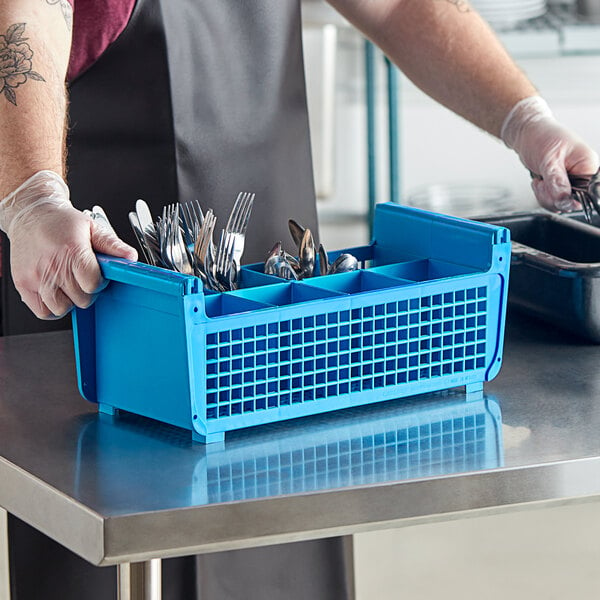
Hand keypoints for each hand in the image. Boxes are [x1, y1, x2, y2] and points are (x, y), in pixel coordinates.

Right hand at [0, 170, 136, 318]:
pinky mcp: (23, 284)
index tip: (96, 275)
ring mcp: (36, 277)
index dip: (99, 282)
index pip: (93, 284)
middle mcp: (53, 266)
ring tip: (68, 284)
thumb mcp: (92, 228)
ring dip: (69, 301)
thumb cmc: (62, 222)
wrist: (31, 214)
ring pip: (62, 308)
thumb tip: (130, 257)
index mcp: (72, 251)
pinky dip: (51, 307)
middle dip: (86, 291)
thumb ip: (113, 245)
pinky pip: (43, 311)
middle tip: (82, 278)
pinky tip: (56, 292)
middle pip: (81, 299)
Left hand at [501, 96, 599, 210]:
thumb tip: (565, 201)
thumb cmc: (541, 138)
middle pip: (572, 201)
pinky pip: (554, 201)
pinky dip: (543, 195)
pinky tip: (540, 182)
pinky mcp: (562, 185)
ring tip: (541, 179)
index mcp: (588, 165)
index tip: (557, 196)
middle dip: (552, 197)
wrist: (527, 135)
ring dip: (545, 196)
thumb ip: (557, 182)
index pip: (587, 193)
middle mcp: (583, 175)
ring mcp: (572, 181)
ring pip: (561, 204)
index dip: (570, 199)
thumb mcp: (549, 161)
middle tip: (542, 182)